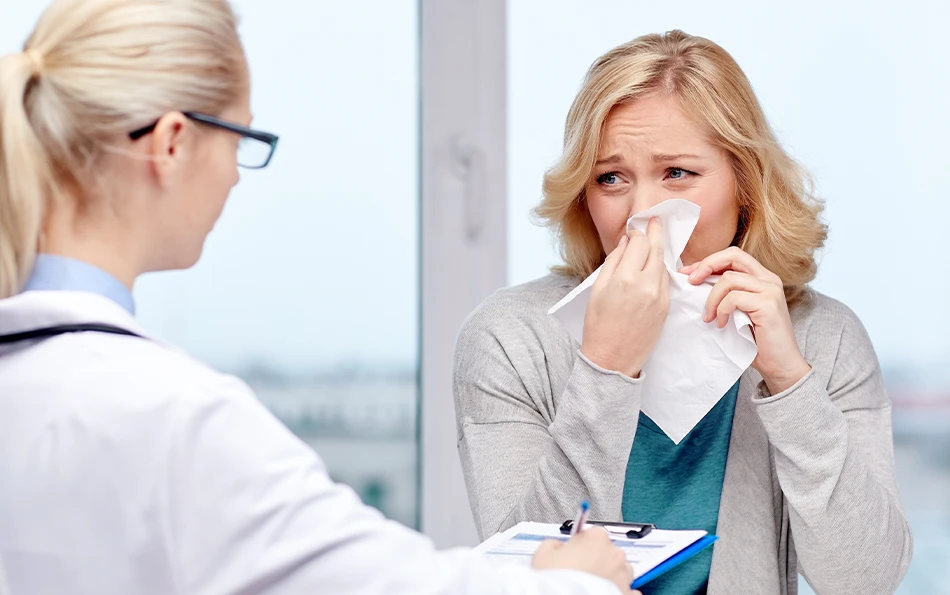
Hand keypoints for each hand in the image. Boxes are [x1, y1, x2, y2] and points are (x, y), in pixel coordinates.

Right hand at [532, 528, 638, 593]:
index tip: (575, 552)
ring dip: (610, 574)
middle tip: (580, 571)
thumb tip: (557, 546)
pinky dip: (621, 591)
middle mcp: (614, 554)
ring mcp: (624, 575)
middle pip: (608, 551)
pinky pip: (630, 591)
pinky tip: (606, 593)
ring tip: (593, 585)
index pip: (593, 533)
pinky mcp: (628, 594)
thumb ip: (553, 544)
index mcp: (596, 538)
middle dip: (597, 559)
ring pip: (621, 570)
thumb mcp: (542, 555)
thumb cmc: (556, 582)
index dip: (581, 544)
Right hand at [580, 218, 669, 377]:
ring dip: (658, 252)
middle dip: (655, 232)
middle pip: (656, 249)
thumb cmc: (598, 325)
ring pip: (663, 264)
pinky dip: (659, 271)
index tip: (634, 230)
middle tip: (655, 220)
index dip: (637, 233)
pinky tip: (652, 268)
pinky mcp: (666, 307)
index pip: (639, 243)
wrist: (612, 358)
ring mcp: (659, 297)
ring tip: (653, 242)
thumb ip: (613, 262)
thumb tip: (625, 243)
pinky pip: (665, 281)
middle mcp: (645, 285)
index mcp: (624, 279)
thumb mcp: (597, 289)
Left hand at [680, 246, 810, 393]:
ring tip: (709, 317)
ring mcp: (771, 290)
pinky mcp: (768, 305)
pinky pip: (733, 298)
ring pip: (729, 279)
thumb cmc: (756, 341)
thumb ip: (725, 294)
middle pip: (733, 255)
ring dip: (711, 299)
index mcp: (762, 278)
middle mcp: (769, 279)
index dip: (708, 261)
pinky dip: (721, 311)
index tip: (688, 273)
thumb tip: (694, 281)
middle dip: (706, 265)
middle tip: (691, 283)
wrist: (780, 365)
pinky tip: (721, 324)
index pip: (733, 256)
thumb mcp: (737, 311)